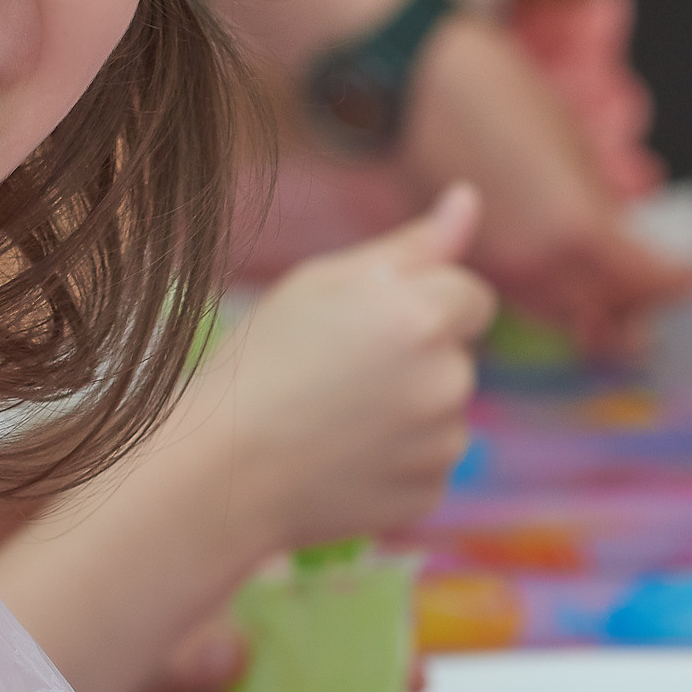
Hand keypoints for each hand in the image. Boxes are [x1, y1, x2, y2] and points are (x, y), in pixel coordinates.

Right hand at [226, 185, 497, 552]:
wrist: (220, 470)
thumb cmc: (262, 360)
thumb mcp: (323, 282)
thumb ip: (411, 245)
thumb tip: (467, 197)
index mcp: (422, 316)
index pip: (471, 295)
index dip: (418, 303)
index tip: (364, 324)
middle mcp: (447, 381)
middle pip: (457, 353)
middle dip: (415, 355)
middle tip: (335, 372)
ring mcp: (443, 445)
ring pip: (444, 409)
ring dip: (408, 409)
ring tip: (331, 417)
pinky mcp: (430, 494)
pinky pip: (428, 461)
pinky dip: (396, 459)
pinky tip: (340, 456)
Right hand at [400, 20, 691, 358]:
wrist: (409, 83)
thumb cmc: (497, 93)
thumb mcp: (571, 143)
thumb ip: (600, 203)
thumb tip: (620, 237)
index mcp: (574, 231)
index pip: (642, 280)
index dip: (674, 282)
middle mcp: (536, 265)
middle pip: (603, 311)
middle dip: (637, 308)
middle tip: (661, 301)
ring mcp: (495, 269)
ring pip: (557, 315)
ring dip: (591, 315)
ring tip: (617, 310)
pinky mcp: (464, 262)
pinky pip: (518, 300)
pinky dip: (549, 302)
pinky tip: (560, 288)